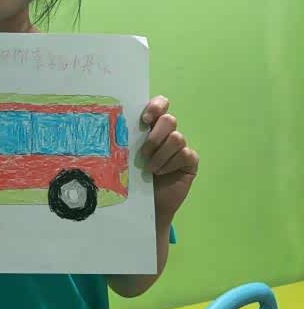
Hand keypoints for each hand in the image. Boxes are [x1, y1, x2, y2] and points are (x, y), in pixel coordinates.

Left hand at [140, 95, 198, 222]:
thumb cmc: (134, 177)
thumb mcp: (128, 156)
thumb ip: (130, 139)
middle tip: (143, 153)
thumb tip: (119, 127)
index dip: (156, 106)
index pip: (160, 104)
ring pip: (177, 138)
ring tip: (150, 169)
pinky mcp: (190, 161)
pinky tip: (162, 173)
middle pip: (169, 120)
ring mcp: (181, 147)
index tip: (144, 120)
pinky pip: (185, 154)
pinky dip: (170, 164)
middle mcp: (168, 133)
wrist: (147, 204)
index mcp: (152, 127)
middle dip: (155, 136)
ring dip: (160, 155)